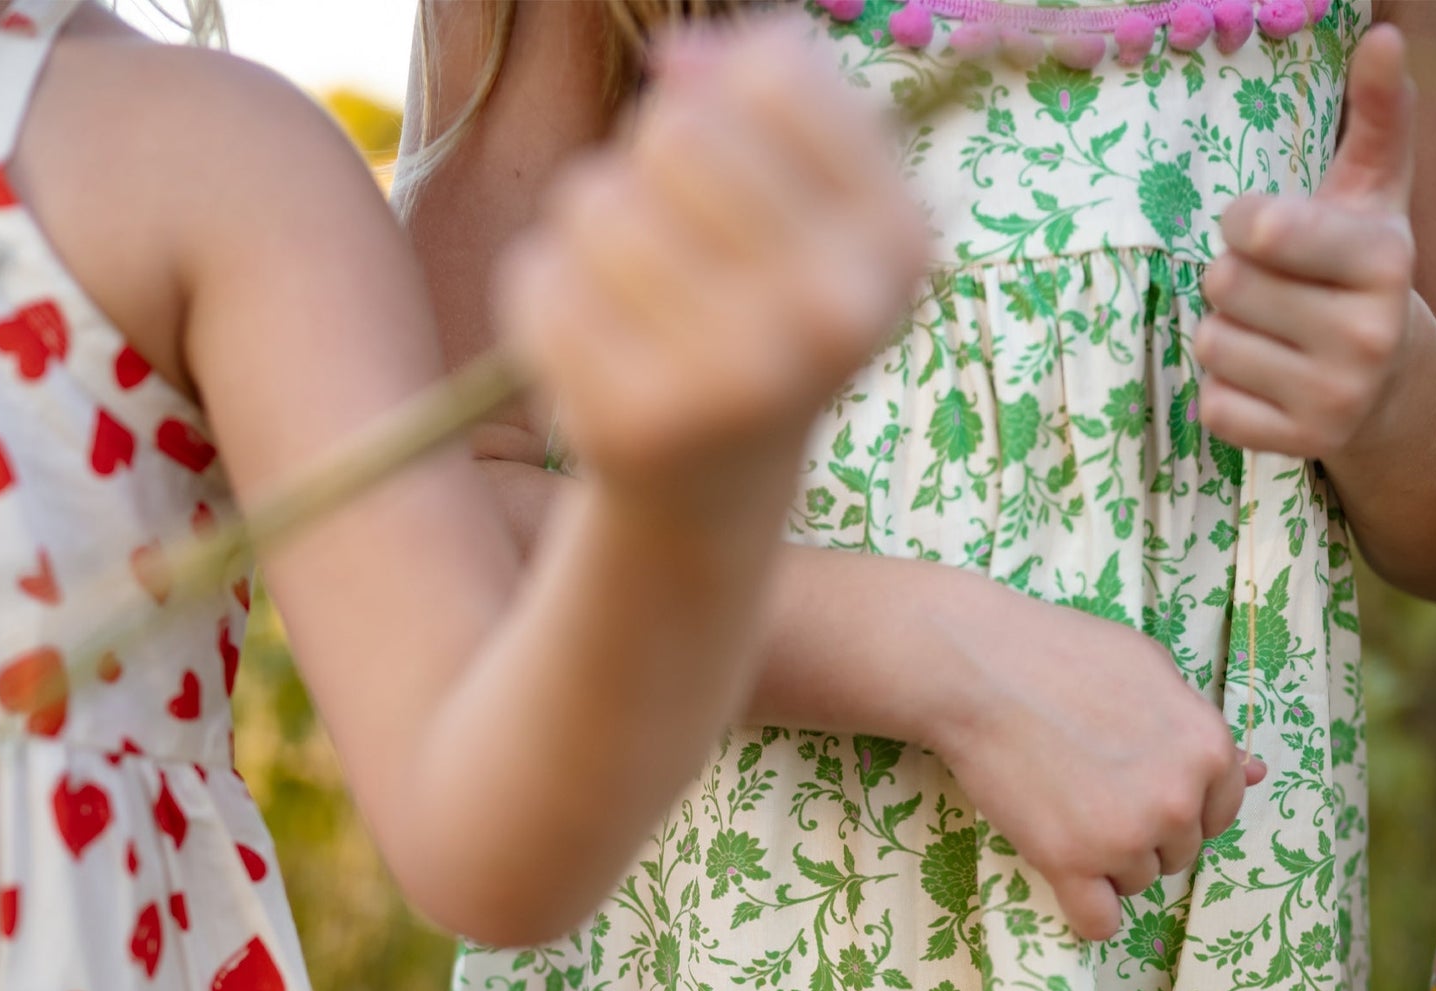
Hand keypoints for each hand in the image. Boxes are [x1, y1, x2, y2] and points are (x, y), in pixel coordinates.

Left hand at [496, 19, 927, 521]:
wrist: (715, 487)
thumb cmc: (760, 313)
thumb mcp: (809, 200)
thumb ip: (763, 90)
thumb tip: (674, 58)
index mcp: (895, 246)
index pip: (774, 74)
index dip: (726, 94)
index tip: (735, 165)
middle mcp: (830, 317)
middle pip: (677, 131)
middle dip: (654, 167)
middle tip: (681, 250)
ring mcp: (734, 378)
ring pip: (595, 200)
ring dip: (593, 233)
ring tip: (638, 302)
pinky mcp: (635, 421)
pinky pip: (540, 276)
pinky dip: (549, 297)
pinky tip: (599, 350)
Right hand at [932, 593, 1262, 942]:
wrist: (980, 670)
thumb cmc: (1063, 655)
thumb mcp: (1152, 670)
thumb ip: (1200, 727)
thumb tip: (1255, 773)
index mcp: (1208, 749)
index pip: (1219, 812)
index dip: (1177, 801)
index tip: (1135, 784)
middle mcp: (1178, 800)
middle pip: (1178, 852)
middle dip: (1143, 832)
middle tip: (1090, 790)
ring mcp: (1126, 837)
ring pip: (1137, 882)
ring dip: (1107, 862)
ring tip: (1065, 811)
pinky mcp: (1071, 863)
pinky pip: (1098, 922)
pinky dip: (1085, 908)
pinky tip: (1065, 877)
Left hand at [1196, 24, 1416, 460]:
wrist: (1392, 388)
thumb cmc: (1361, 273)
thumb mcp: (1375, 195)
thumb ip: (1377, 115)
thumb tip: (1385, 36)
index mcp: (1385, 260)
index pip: (1258, 228)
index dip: (1244, 223)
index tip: (1265, 230)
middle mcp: (1366, 335)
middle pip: (1224, 284)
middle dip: (1230, 278)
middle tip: (1268, 289)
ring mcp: (1334, 397)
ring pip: (1212, 343)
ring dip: (1222, 333)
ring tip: (1266, 332)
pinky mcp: (1298, 445)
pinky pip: (1211, 404)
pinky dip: (1221, 389)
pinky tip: (1261, 378)